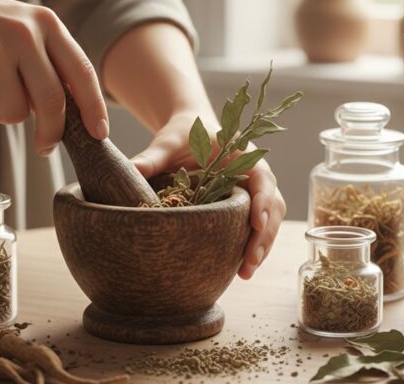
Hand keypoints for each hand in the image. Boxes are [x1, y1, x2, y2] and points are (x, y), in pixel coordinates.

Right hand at [0, 0, 108, 153]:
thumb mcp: (24, 28)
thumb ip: (51, 63)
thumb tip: (75, 115)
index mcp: (46, 23)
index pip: (82, 73)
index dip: (94, 108)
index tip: (99, 134)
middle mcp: (24, 34)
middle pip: (54, 102)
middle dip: (52, 132)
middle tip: (45, 146)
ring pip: (17, 114)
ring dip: (6, 113)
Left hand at [132, 111, 285, 278]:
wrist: (189, 131)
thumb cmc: (183, 134)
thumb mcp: (169, 143)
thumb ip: (153, 157)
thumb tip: (131, 170)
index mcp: (245, 155)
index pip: (263, 179)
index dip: (263, 201)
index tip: (255, 222)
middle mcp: (255, 175)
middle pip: (272, 206)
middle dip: (264, 235)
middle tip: (248, 261)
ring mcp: (252, 192)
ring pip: (268, 222)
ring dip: (260, 246)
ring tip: (244, 273)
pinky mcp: (243, 206)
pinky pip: (254, 228)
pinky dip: (250, 247)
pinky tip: (238, 269)